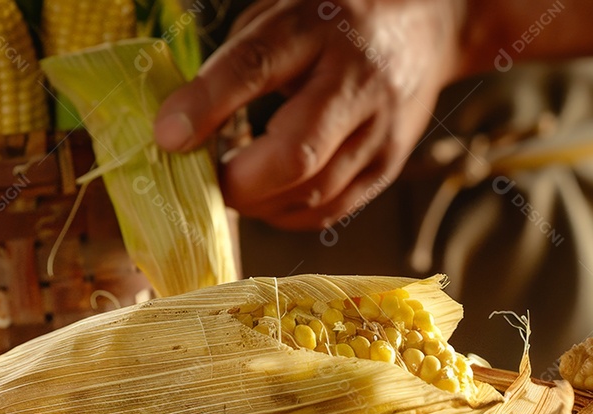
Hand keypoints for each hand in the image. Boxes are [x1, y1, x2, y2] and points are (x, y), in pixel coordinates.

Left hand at [154, 0, 467, 230]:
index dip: (206, 105)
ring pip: (314, 192)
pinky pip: (332, 209)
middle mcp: (355, 81)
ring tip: (235, 187)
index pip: (255, 67)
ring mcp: (379, 128)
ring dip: (260, 203)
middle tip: (207, 181)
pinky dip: (289, 214)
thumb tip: (179, 124)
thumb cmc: (332, 22)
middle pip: (296, 152)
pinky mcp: (389, 163)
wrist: (426, 26)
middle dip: (240, 182)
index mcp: (315, 29)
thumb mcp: (280, 16)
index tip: (167, 135)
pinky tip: (268, 200)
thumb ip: (234, 63)